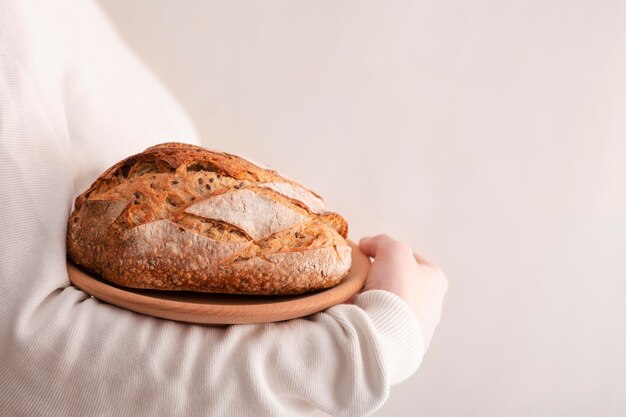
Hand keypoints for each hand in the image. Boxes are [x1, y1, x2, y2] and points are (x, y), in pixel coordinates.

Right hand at [352, 234, 447, 349]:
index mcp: (436, 281)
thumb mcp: (392, 250)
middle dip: (380, 279)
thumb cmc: (397, 288)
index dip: (388, 254)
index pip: (410, 259)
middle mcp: (432, 306)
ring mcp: (417, 329)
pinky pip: (382, 324)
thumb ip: (381, 241)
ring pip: (390, 305)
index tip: (370, 255)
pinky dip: (370, 319)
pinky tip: (357, 315)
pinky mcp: (402, 346)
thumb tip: (367, 244)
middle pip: (399, 283)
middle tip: (362, 277)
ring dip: (373, 300)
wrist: (384, 335)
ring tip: (356, 297)